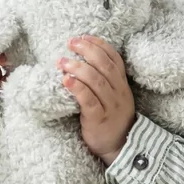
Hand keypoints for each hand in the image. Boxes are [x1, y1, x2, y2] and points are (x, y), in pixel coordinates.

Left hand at [57, 36, 135, 166]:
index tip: (83, 36)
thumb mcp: (113, 96)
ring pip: (96, 81)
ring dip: (78, 68)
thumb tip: (81, 60)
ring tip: (62, 61)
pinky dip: (77, 88)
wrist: (119, 147)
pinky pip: (89, 101)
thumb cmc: (110, 119)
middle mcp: (118, 92)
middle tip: (71, 43)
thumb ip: (103, 80)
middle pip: (104, 66)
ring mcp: (110, 106)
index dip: (99, 45)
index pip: (114, 58)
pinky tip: (66, 81)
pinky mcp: (99, 119)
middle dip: (87, 51)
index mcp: (121, 84)